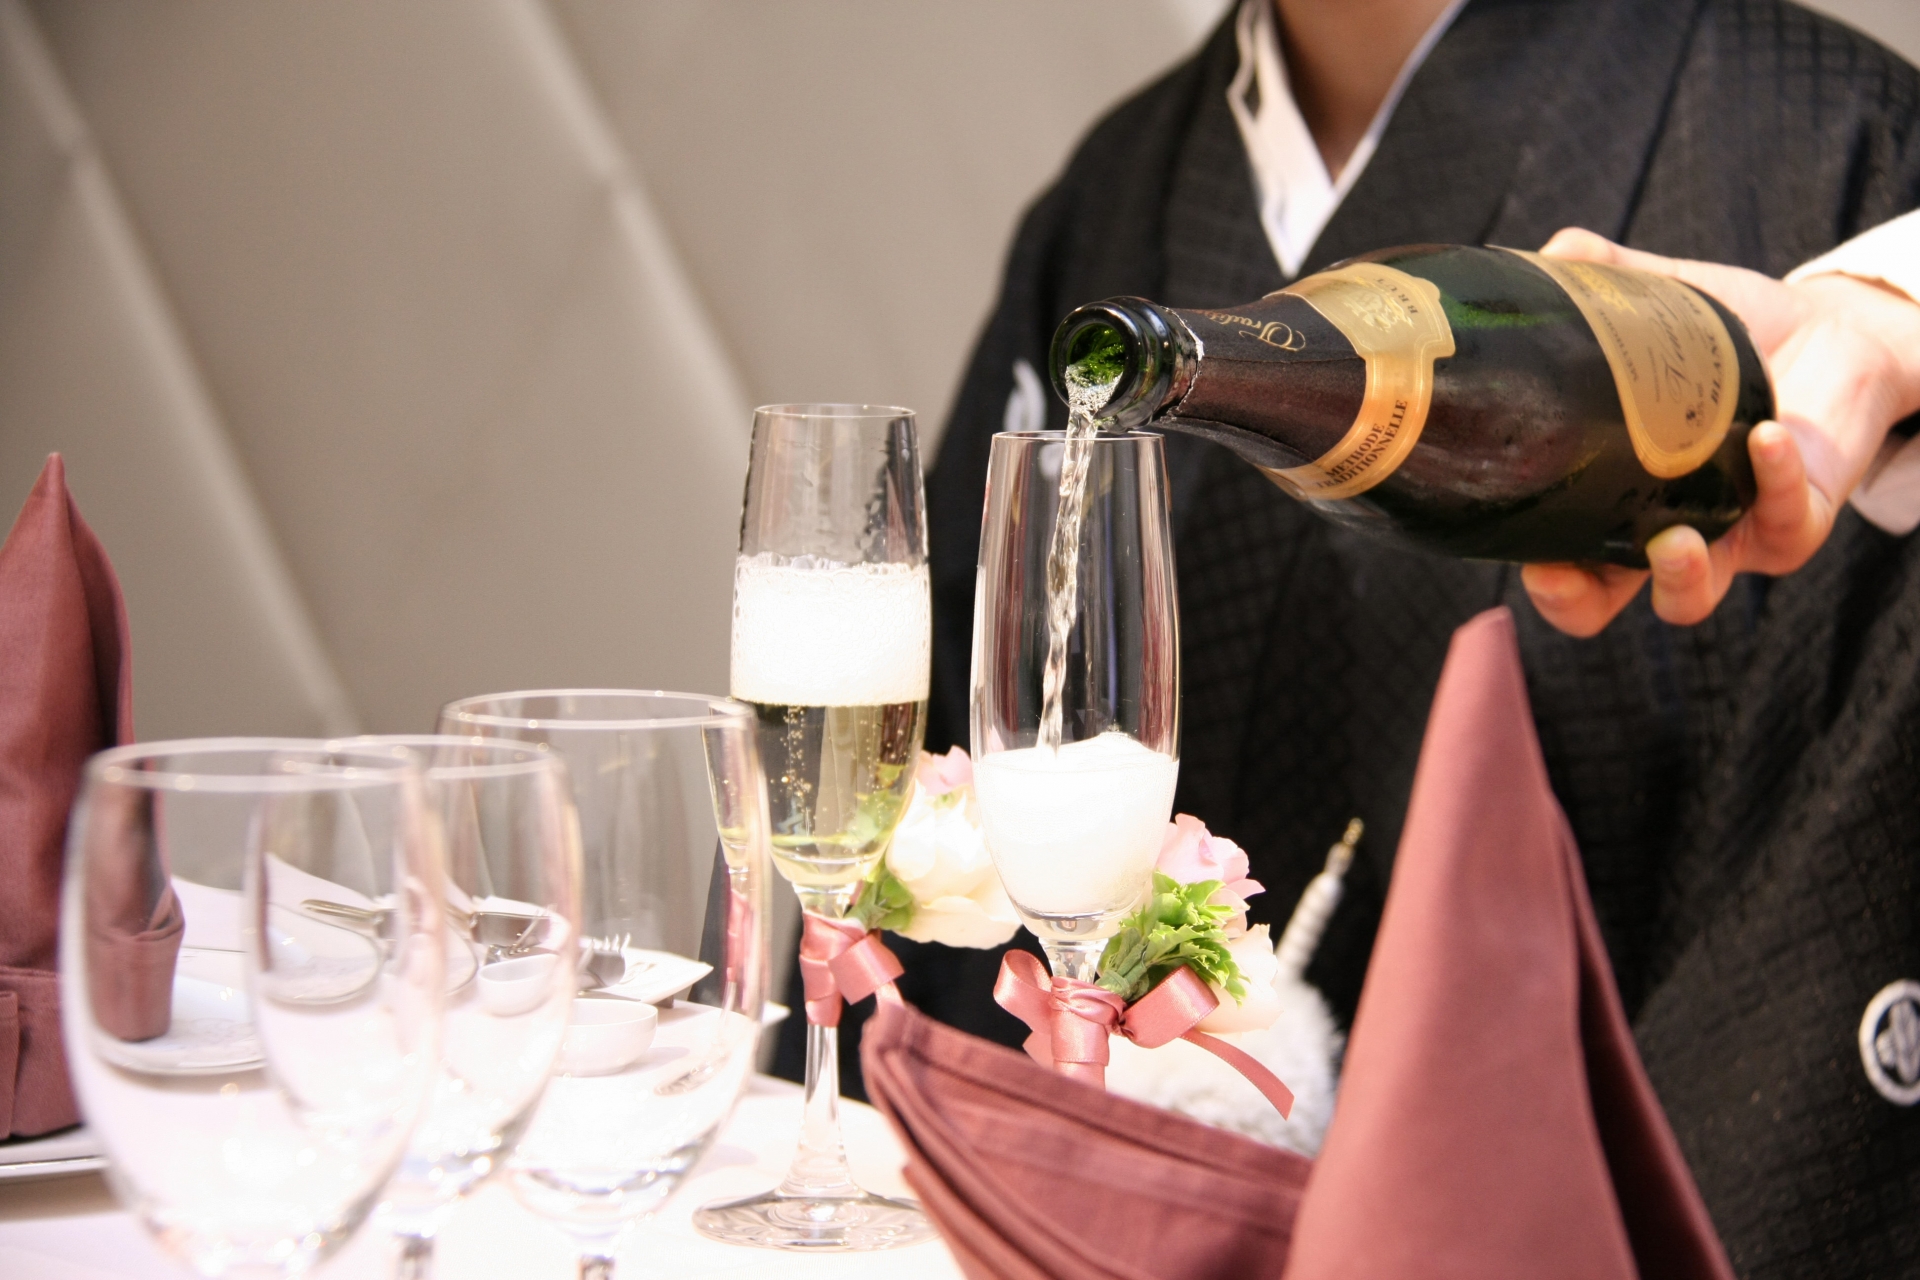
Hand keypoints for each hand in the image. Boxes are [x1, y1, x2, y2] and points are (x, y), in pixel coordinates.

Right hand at [1519, 228, 1919, 636]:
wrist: (1833, 332)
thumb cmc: (1733, 333)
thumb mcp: (1657, 301)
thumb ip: (1599, 278)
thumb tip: (1544, 255)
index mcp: (1608, 496)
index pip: (1552, 557)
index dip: (1529, 569)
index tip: (1517, 545)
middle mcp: (1656, 530)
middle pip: (1599, 607)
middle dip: (1575, 601)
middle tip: (1564, 570)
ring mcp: (1728, 536)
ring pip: (1690, 600)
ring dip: (1677, 582)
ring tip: (1673, 542)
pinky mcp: (1798, 521)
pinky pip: (1785, 523)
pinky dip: (1774, 482)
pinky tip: (1767, 436)